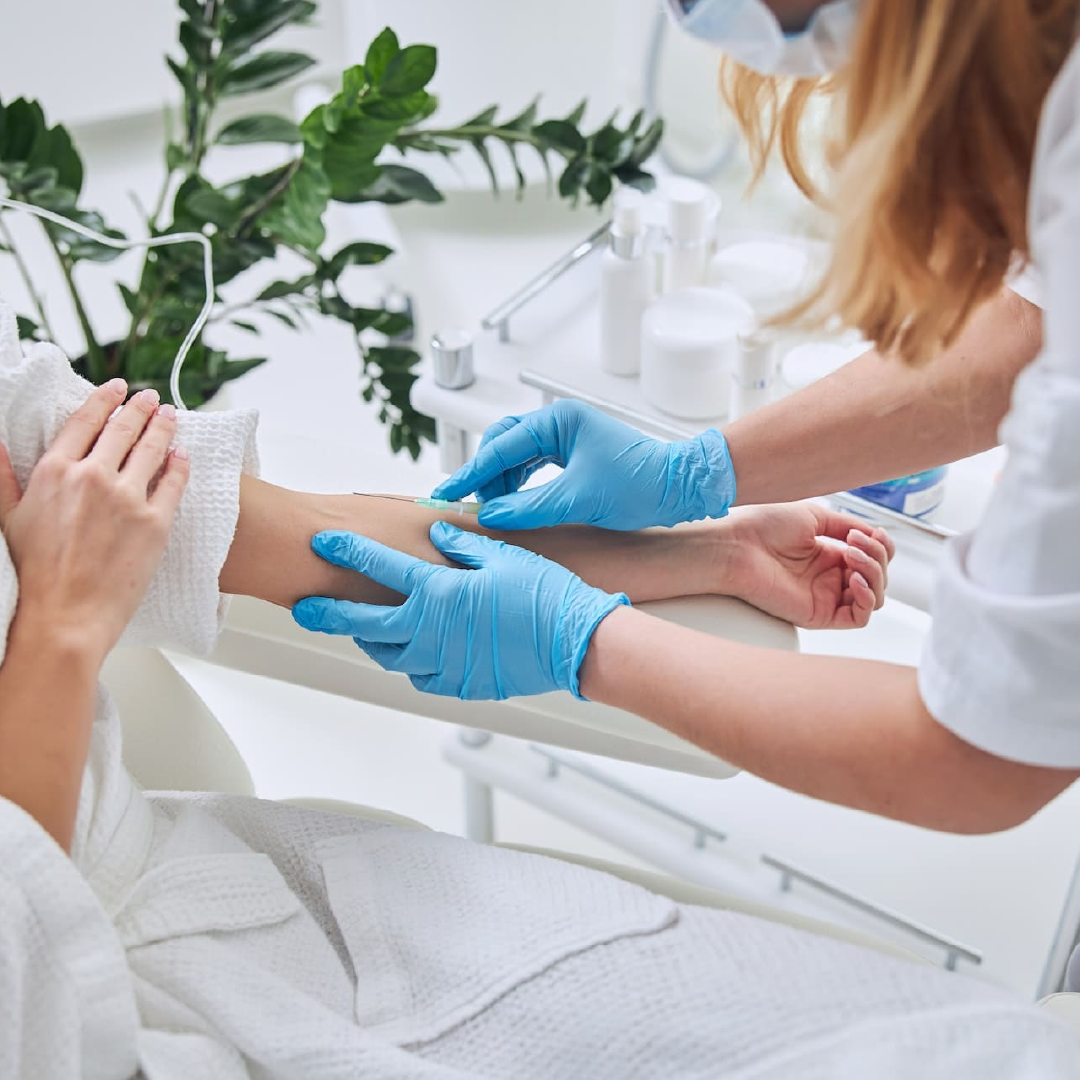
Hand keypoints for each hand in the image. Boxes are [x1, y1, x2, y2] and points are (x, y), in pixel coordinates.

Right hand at [0, 380, 189, 662]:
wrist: (65, 616)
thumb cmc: (33, 574)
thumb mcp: (6, 517)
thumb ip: (3, 477)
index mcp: (55, 471)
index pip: (85, 420)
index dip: (105, 399)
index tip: (117, 388)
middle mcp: (93, 477)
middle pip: (124, 429)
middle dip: (140, 409)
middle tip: (151, 398)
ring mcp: (128, 499)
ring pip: (153, 449)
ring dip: (164, 428)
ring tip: (171, 416)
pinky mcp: (156, 523)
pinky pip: (174, 483)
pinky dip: (180, 464)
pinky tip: (183, 455)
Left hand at [292, 523, 627, 699]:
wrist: (576, 645)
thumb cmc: (546, 597)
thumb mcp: (504, 557)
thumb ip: (464, 545)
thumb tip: (438, 535)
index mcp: (439, 593)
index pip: (378, 568)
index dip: (346, 552)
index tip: (323, 543)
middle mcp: (432, 631)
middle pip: (363, 624)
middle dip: (329, 614)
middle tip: (305, 609)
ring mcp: (445, 663)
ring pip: (389, 656)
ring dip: (369, 641)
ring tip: (359, 631)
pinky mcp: (462, 685)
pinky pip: (421, 678)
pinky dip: (409, 664)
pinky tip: (410, 655)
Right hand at [432, 399, 734, 530]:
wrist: (681, 488)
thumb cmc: (641, 484)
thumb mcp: (580, 498)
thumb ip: (530, 507)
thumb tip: (492, 516)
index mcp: (559, 420)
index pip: (501, 446)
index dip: (471, 472)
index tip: (447, 492)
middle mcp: (559, 423)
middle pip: (503, 443)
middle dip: (484, 474)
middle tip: (469, 504)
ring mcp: (566, 438)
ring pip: (516, 456)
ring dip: (500, 481)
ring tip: (492, 509)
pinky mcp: (573, 455)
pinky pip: (532, 466)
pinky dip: (518, 485)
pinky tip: (512, 504)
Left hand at [723, 504, 894, 629]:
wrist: (737, 545)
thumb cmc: (763, 527)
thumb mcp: (815, 517)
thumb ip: (848, 526)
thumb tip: (875, 535)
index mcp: (828, 555)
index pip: (873, 558)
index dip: (881, 547)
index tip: (869, 533)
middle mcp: (829, 578)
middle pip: (878, 577)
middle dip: (877, 557)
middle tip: (854, 543)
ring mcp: (825, 597)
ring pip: (874, 597)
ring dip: (874, 574)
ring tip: (851, 556)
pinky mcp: (818, 614)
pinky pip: (858, 618)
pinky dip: (867, 599)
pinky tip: (855, 580)